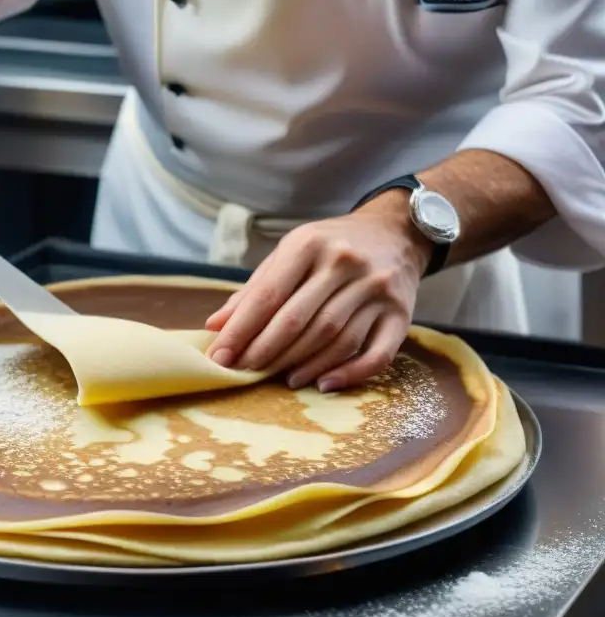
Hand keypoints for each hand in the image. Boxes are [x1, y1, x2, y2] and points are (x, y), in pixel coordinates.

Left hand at [204, 203, 430, 391]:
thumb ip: (255, 289)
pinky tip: (324, 385)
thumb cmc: (330, 247)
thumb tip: (215, 326)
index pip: (268, 295)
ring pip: (333, 338)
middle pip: (299, 321)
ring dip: (303, 365)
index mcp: (310, 244)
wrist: (396, 232)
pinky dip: (349, 374)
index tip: (219, 357)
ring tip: (282, 379)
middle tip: (245, 372)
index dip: (240, 330)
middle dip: (265, 351)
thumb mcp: (291, 253)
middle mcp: (346, 263)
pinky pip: (376, 354)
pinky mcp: (401, 314)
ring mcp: (377, 289)